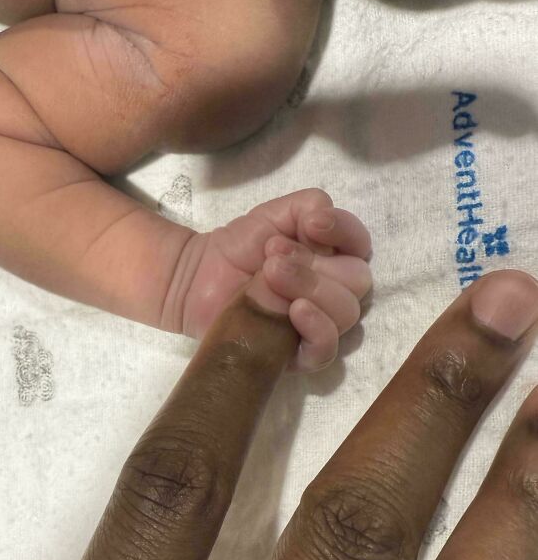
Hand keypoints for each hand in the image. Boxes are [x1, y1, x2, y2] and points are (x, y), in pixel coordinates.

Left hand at [178, 188, 371, 370]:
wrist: (198, 278)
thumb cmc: (238, 247)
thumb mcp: (273, 215)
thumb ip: (308, 205)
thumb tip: (324, 218)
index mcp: (333, 257)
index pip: (361, 245)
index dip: (344, 232)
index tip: (311, 225)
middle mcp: (334, 291)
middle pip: (357, 282)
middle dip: (316, 266)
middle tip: (273, 259)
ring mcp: (319, 324)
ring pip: (345, 313)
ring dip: (311, 289)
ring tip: (270, 276)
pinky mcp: (299, 354)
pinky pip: (326, 350)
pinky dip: (318, 328)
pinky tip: (295, 310)